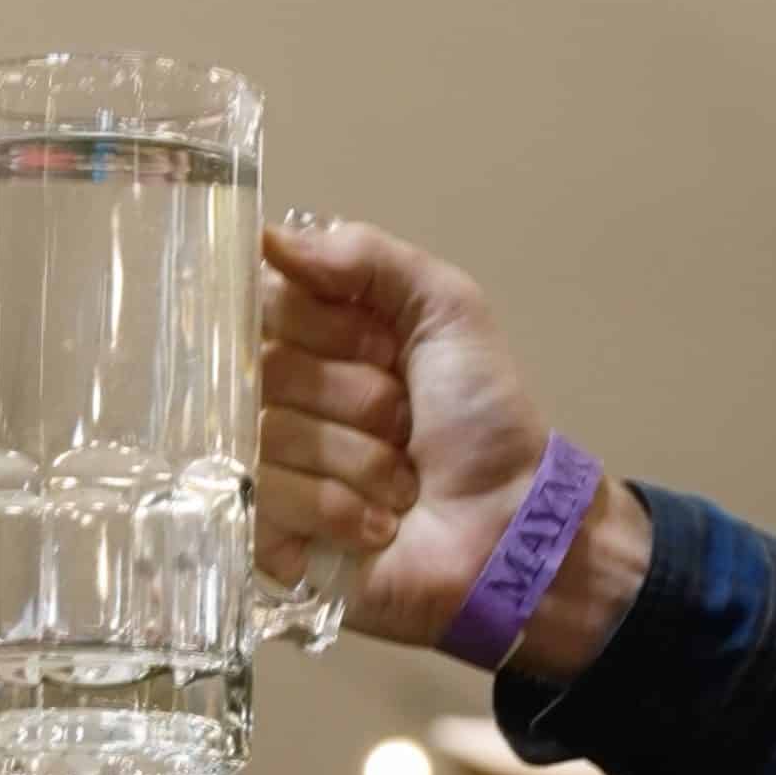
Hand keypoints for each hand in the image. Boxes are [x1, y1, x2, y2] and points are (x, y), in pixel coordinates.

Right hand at [259, 220, 648, 672]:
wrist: (509, 523)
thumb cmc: (482, 420)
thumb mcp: (447, 309)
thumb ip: (365, 258)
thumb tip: (268, 237)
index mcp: (318, 342)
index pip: (269, 306)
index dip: (327, 328)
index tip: (385, 351)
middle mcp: (284, 400)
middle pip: (268, 372)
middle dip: (354, 399)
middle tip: (404, 424)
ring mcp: (269, 470)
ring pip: (272, 437)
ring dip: (361, 461)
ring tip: (403, 485)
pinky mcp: (266, 536)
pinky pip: (267, 500)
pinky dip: (339, 511)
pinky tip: (377, 528)